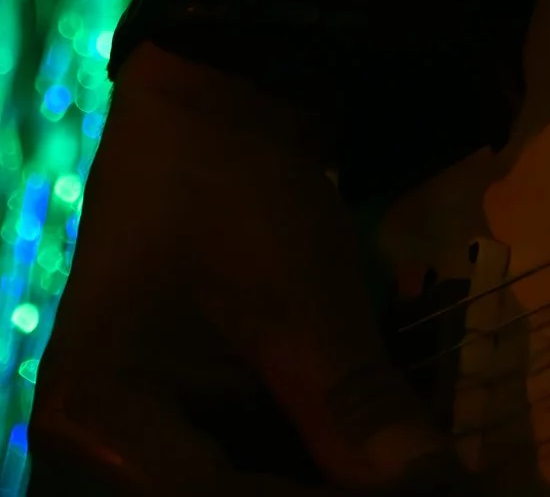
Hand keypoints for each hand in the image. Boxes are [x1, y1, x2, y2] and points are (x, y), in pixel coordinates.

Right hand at [32, 46, 456, 496]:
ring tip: (416, 465)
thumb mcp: (302, 301)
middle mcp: (105, 444)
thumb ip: (355, 407)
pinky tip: (387, 451)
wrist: (218, 107)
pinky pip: (259, 454)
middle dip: (328, 489)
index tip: (415, 490)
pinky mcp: (190, 413)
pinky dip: (322, 452)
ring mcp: (145, 432)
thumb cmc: (237, 191)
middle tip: (421, 477)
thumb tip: (436, 484)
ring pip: (252, 479)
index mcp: (96, 416)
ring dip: (332, 472)